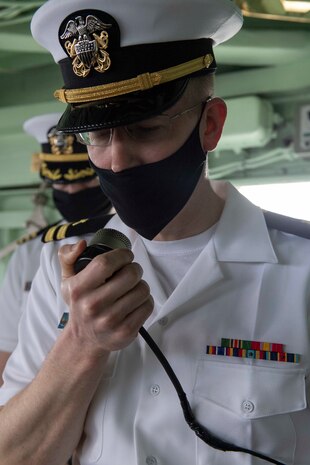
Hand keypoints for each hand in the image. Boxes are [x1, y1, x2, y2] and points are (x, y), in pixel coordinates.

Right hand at [58, 240, 153, 355]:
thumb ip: (67, 256)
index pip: (105, 263)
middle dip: (135, 269)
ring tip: (132, 288)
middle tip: (131, 272)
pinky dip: (145, 301)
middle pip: (130, 275)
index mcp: (78, 289)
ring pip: (142, 289)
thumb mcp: (67, 280)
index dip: (121, 255)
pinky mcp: (125, 331)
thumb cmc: (80, 304)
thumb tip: (81, 243)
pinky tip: (135, 302)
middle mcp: (93, 305)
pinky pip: (147, 305)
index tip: (126, 256)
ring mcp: (110, 320)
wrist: (84, 339)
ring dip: (141, 285)